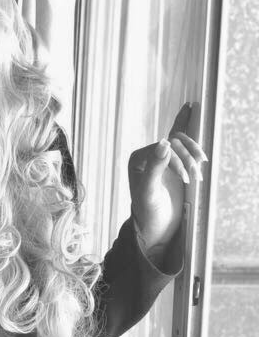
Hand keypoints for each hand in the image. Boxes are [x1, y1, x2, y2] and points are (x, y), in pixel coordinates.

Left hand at [127, 101, 208, 252]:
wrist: (156, 227)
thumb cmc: (149, 213)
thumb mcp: (150, 192)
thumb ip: (155, 168)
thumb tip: (164, 141)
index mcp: (137, 159)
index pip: (163, 148)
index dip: (177, 160)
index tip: (186, 178)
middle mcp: (146, 155)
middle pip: (174, 143)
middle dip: (188, 157)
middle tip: (196, 175)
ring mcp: (159, 157)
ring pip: (181, 143)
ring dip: (193, 155)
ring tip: (199, 173)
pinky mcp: (170, 161)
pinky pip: (178, 138)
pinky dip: (185, 125)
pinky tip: (190, 108)